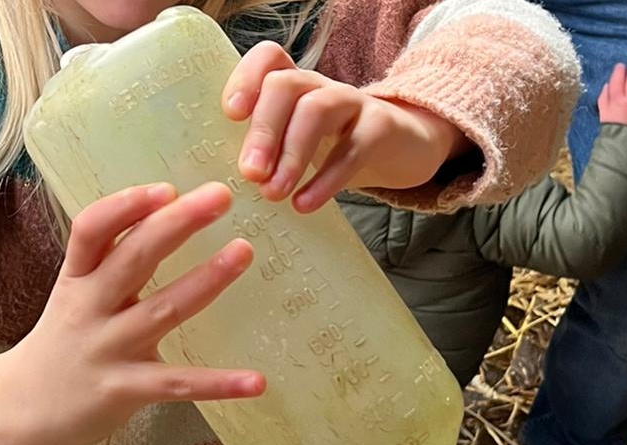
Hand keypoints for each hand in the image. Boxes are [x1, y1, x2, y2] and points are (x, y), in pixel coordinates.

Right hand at [0, 182, 263, 444]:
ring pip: (163, 310)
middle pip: (133, 258)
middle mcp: (89, 308)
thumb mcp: (75, 294)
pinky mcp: (123, 391)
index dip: (126, 206)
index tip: (166, 188)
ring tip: (244, 252)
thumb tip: (164, 217)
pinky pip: (177, 384)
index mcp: (77, 279)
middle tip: (221, 195)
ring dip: (206, 280)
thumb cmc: (61, 345)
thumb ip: (111, 263)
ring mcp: (107, 350)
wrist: (21, 409)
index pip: (91, 230)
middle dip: (177, 223)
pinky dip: (218, 384)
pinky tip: (257, 381)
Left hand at [222, 42, 469, 212]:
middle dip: (263, 129)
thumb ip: (266, 153)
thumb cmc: (336, 147)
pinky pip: (354, 147)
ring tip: (275, 193)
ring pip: (317, 110)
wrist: (404, 148)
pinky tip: (306, 203)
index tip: (231, 115)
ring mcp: (353, 103)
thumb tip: (223, 189)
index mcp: (294, 86)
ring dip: (292, 153)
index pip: (268, 59)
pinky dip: (327, 179)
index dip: (246, 78)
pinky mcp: (382, 128)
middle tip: (249, 174)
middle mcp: (320, 87)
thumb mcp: (297, 143)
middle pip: (285, 85)